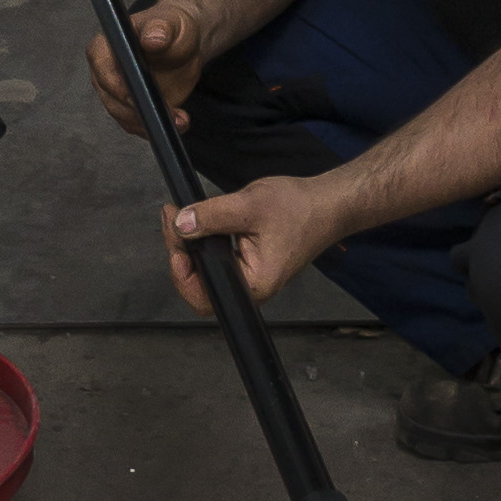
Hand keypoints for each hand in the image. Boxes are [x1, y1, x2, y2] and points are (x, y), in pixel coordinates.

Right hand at [88, 0, 200, 141]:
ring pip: (124, 116)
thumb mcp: (171, 23)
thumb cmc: (172, 28)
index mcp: (106, 45)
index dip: (116, 84)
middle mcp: (104, 72)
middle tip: (165, 112)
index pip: (102, 68)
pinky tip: (178, 123)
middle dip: (137, 109)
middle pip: (111, 98)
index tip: (134, 95)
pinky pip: (137, 125)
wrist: (183, 45)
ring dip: (150, 122)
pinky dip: (156, 127)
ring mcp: (116, 93)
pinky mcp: (130, 109)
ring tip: (180, 119)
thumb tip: (152, 39)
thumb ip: (161, 28)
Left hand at [162, 173, 344, 315]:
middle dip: (181, 251)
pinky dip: (204, 238)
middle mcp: (250, 287)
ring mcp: (250, 274)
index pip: (204, 297)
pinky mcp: (250, 260)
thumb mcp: (250, 205)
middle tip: (172, 217)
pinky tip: (198, 219)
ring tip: (179, 215)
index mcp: (254, 285)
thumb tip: (181, 224)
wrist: (328, 203)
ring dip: (190, 244)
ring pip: (208, 268)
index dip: (182, 275)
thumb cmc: (300, 208)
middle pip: (201, 283)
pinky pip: (219, 257)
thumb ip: (213, 215)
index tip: (176, 243)